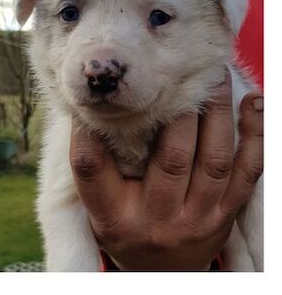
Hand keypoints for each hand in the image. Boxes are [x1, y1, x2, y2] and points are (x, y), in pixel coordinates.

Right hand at [69, 75, 262, 270]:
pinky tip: (253, 104)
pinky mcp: (225, 217)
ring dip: (217, 112)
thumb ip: (92, 157)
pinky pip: (247, 174)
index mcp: (112, 215)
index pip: (91, 166)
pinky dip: (254, 137)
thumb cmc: (122, 221)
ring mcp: (196, 220)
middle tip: (179, 68)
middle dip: (178, 109)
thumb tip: (87, 101)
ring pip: (213, 160)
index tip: (96, 95)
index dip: (88, 129)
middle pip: (170, 157)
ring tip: (215, 75)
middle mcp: (155, 220)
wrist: (158, 273)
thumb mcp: (96, 202)